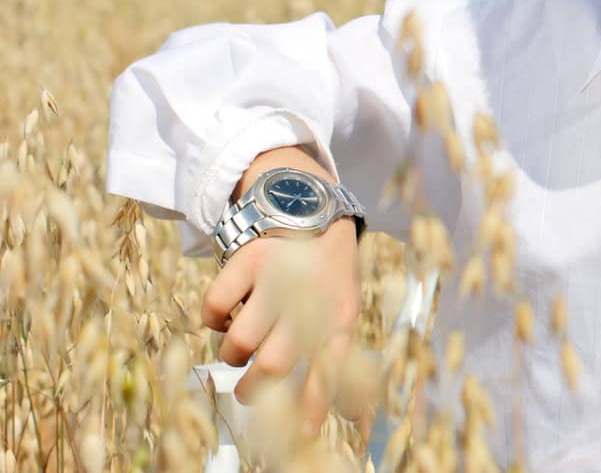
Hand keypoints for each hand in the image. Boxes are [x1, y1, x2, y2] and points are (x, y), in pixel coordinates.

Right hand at [201, 217, 362, 435]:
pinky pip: (214, 308)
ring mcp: (274, 280)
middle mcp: (308, 301)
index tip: (299, 435)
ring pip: (239, 342)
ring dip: (233, 352)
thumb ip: (333, 357)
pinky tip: (229, 312)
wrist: (310, 209)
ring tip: (242, 343)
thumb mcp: (342, 309)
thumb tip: (335, 416)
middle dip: (254, 388)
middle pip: (273, 364)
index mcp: (339, 316)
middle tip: (249, 387)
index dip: (312, 408)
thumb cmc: (324, 274)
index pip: (327, 371)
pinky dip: (214, 319)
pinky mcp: (245, 260)